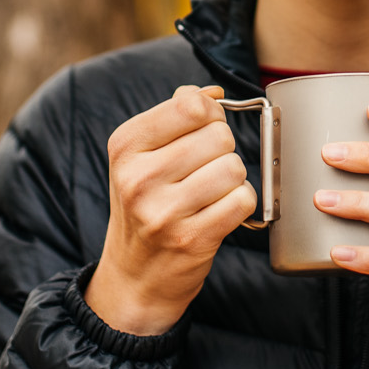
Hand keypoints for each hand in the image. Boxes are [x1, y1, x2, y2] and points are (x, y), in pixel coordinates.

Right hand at [86, 85, 259, 335]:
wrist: (134, 276)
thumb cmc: (145, 206)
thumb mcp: (142, 157)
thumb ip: (175, 117)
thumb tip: (213, 92)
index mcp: (125, 147)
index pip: (190, 104)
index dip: (209, 113)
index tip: (202, 129)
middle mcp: (139, 178)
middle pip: (219, 135)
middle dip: (221, 150)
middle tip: (202, 171)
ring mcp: (164, 212)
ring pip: (234, 167)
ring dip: (232, 178)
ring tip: (210, 193)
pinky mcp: (192, 239)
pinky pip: (242, 199)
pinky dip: (240, 204)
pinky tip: (219, 212)